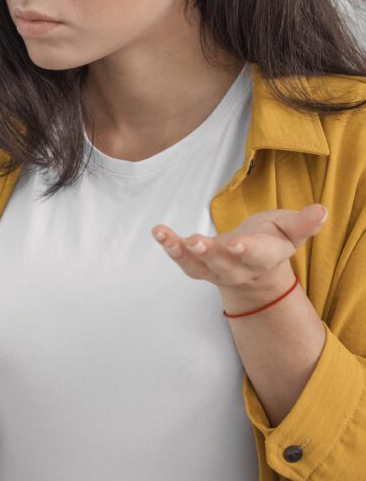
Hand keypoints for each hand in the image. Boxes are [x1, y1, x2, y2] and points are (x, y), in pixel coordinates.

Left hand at [151, 203, 327, 293]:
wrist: (255, 269)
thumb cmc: (272, 240)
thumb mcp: (290, 230)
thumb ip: (302, 223)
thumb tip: (321, 210)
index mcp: (263, 257)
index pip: (256, 255)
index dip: (247, 250)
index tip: (237, 244)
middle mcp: (237, 268)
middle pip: (223, 265)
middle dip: (209, 254)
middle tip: (196, 242)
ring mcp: (215, 270)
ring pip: (197, 266)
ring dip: (180, 252)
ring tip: (164, 236)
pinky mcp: (199, 266)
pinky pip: (183, 260)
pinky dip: (170, 247)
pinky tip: (159, 232)